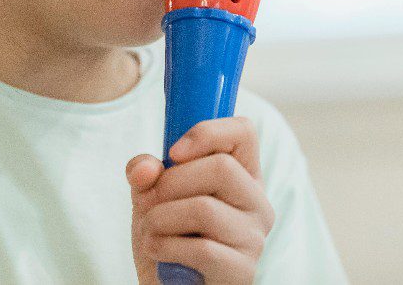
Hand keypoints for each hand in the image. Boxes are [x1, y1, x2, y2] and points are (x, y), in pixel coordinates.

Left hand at [127, 117, 274, 284]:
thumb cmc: (167, 239)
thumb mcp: (151, 198)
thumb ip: (145, 173)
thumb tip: (145, 168)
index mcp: (242, 176)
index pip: (244, 132)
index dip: (207, 132)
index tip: (173, 152)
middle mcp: (257, 203)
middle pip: (222, 167)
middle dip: (170, 183)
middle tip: (150, 202)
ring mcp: (254, 238)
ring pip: (204, 208)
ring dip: (160, 219)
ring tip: (151, 232)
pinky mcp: (242, 271)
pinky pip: (201, 249)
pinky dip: (165, 247)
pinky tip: (158, 252)